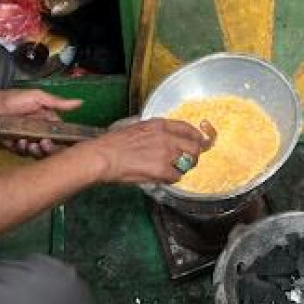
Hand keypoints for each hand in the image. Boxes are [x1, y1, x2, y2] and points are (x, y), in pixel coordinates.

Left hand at [0, 89, 81, 158]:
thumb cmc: (15, 100)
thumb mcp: (38, 97)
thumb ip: (58, 102)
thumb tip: (81, 102)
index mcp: (48, 122)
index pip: (60, 134)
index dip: (62, 140)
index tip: (60, 140)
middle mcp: (40, 132)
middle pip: (50, 146)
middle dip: (48, 147)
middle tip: (42, 143)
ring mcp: (28, 140)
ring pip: (38, 152)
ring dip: (35, 149)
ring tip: (28, 142)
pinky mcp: (16, 147)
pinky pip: (23, 154)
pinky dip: (22, 150)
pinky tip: (18, 142)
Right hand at [85, 117, 213, 184]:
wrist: (104, 156)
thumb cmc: (115, 143)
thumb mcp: (138, 127)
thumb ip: (156, 132)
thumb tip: (167, 139)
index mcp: (160, 125)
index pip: (188, 128)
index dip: (196, 137)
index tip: (198, 142)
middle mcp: (167, 137)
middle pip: (195, 148)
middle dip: (193, 156)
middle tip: (185, 162)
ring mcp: (166, 154)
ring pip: (188, 163)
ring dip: (181, 168)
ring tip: (170, 170)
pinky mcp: (162, 170)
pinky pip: (176, 177)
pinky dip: (171, 179)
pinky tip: (161, 177)